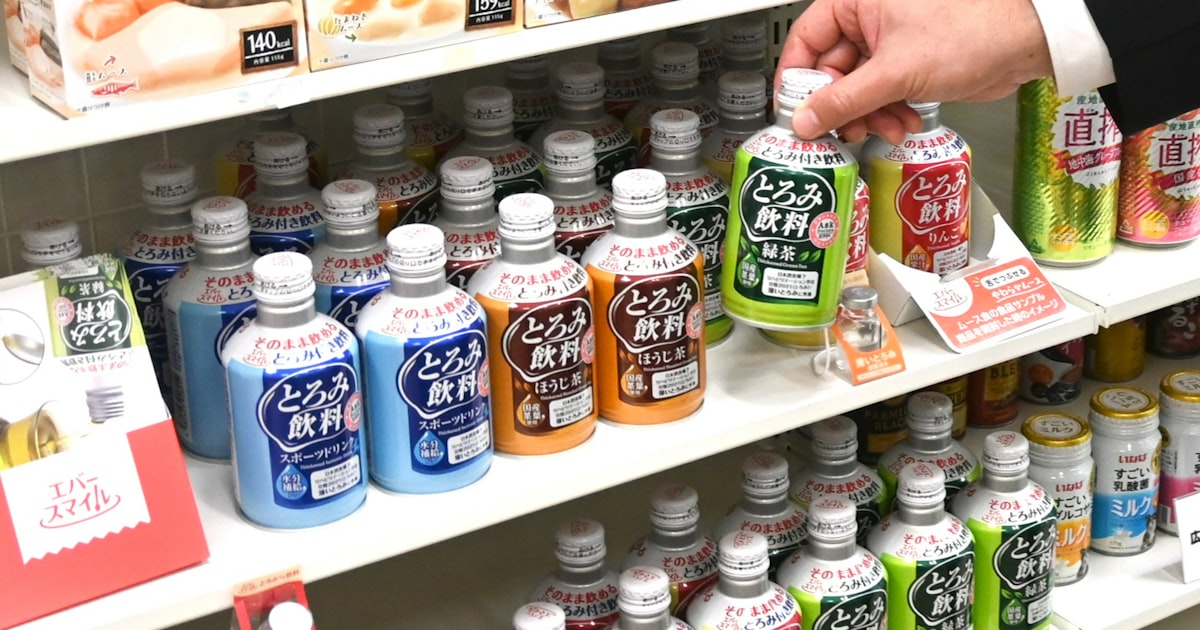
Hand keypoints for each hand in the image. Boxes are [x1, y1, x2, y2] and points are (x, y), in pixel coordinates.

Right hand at [777, 0, 1053, 142]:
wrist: (1025, 42)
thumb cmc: (972, 31)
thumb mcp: (895, 73)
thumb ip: (843, 101)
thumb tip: (804, 120)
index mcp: (857, 2)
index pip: (805, 41)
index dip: (796, 79)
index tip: (792, 112)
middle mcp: (869, 20)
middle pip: (831, 70)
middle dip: (842, 106)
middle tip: (843, 131)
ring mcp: (889, 43)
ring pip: (857, 88)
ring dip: (868, 116)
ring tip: (885, 128)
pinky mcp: (907, 64)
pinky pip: (881, 94)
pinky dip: (888, 113)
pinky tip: (903, 122)